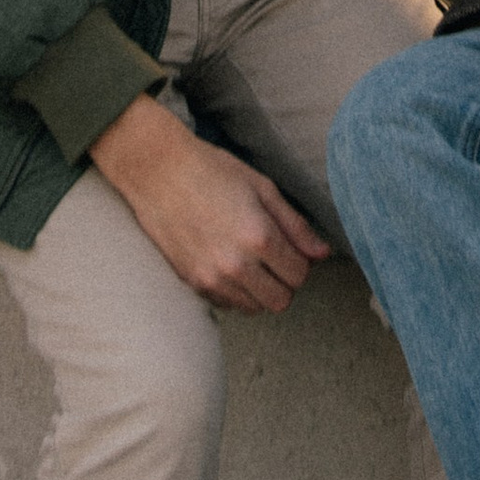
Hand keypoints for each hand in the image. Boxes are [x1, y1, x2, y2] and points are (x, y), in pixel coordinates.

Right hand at [90, 92, 331, 313]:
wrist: (156, 171)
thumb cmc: (211, 171)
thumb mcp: (261, 188)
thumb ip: (295, 225)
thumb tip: (322, 253)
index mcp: (258, 236)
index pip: (299, 274)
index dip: (301, 261)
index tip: (291, 248)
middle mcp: (236, 264)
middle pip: (281, 300)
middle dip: (285, 281)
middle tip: (275, 258)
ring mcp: (211, 277)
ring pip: (255, 308)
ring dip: (260, 290)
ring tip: (251, 261)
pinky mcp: (192, 282)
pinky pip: (227, 305)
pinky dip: (235, 292)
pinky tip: (228, 265)